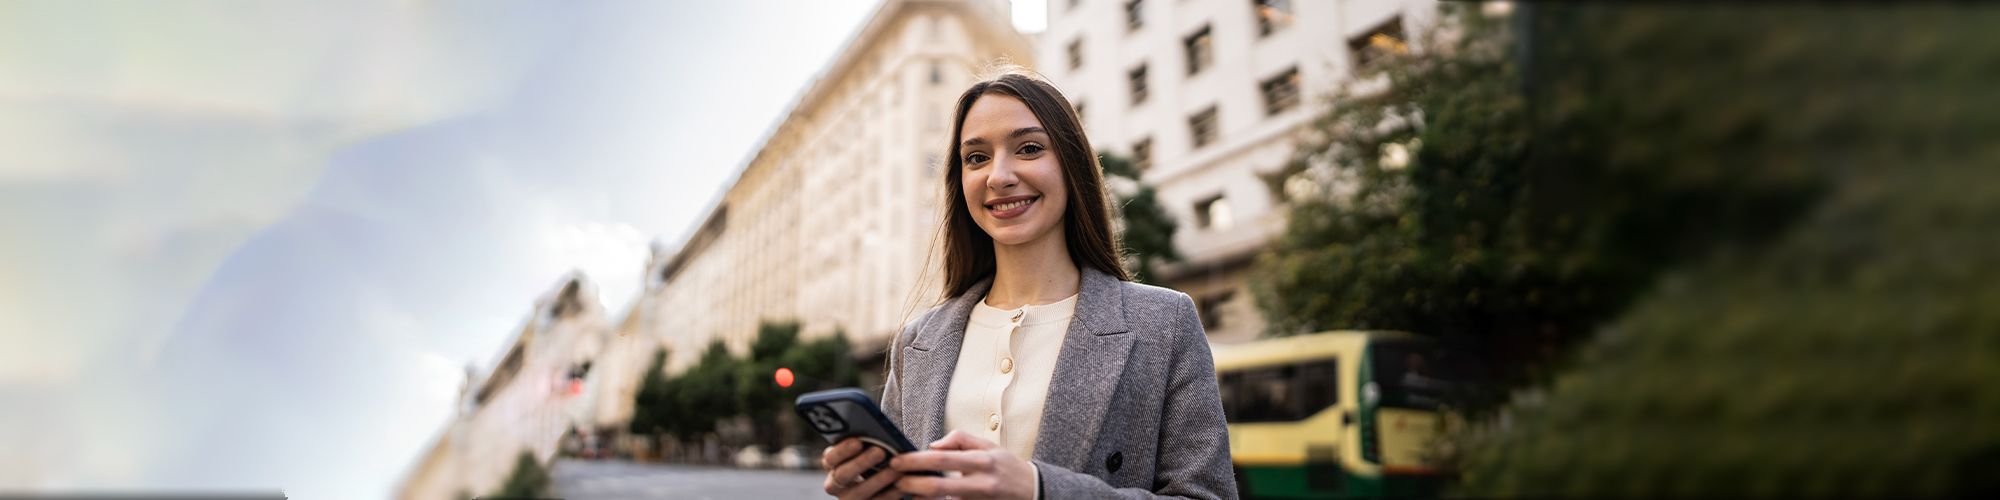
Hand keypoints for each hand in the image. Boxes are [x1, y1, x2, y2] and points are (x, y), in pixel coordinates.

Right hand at [821, 437, 904, 499]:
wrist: (880, 480)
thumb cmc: (873, 456)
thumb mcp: (864, 448)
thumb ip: (864, 441)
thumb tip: (875, 428)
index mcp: (833, 465)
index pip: (830, 458)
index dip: (842, 450)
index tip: (858, 442)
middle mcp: (835, 484)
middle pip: (843, 475)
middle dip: (862, 462)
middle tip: (880, 451)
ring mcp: (849, 499)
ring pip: (861, 492)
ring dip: (879, 479)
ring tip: (896, 469)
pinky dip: (891, 494)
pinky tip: (902, 485)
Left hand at [891, 431, 1035, 499]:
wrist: (1033, 491)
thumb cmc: (1007, 466)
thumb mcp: (988, 446)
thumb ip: (960, 440)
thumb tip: (932, 444)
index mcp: (981, 461)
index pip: (942, 458)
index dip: (916, 460)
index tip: (897, 460)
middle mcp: (980, 484)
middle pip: (938, 486)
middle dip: (911, 484)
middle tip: (895, 480)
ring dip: (919, 498)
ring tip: (905, 492)